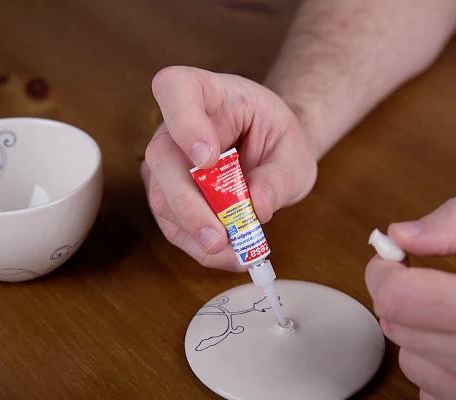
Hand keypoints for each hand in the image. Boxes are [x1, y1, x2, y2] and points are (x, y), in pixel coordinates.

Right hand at [141, 66, 316, 270]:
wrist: (271, 152)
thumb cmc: (279, 141)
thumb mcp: (293, 154)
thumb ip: (278, 178)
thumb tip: (257, 207)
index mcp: (209, 94)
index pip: (176, 89)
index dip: (184, 122)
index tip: (207, 158)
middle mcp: (176, 126)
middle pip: (162, 157)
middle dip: (188, 204)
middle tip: (217, 236)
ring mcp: (168, 162)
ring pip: (162, 199)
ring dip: (196, 233)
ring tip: (236, 253)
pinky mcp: (168, 196)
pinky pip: (173, 225)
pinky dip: (200, 246)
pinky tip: (229, 255)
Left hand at [365, 197, 455, 399]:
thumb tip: (399, 235)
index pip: (396, 296)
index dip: (383, 272)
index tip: (392, 262)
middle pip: (396, 326)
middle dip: (406, 300)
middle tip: (437, 290)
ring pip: (408, 361)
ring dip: (424, 338)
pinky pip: (429, 395)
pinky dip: (442, 374)